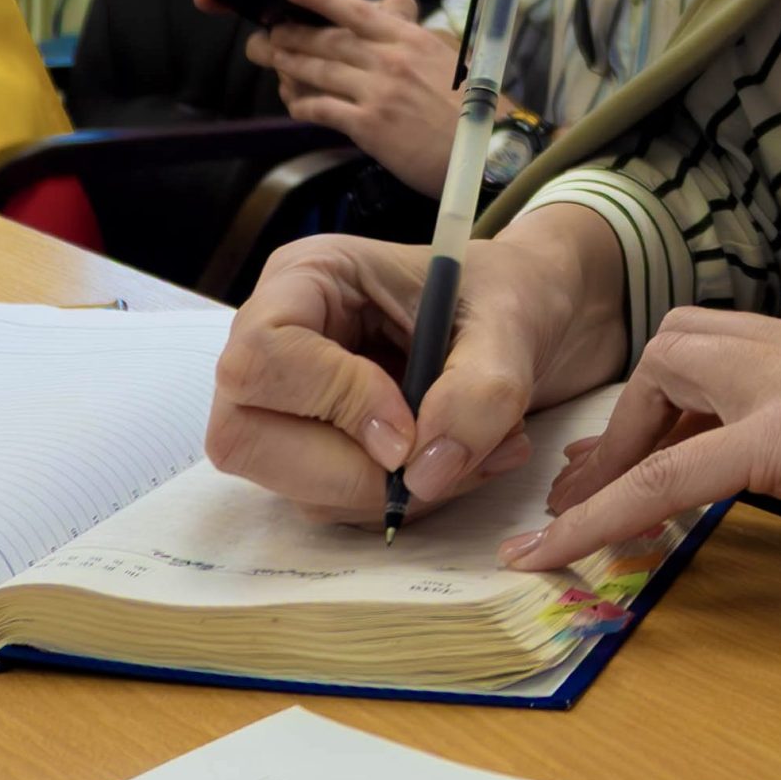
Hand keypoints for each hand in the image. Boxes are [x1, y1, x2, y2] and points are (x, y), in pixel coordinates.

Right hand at [204, 209, 627, 523]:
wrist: (534, 314)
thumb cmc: (511, 293)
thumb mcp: (512, 322)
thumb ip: (479, 389)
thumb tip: (424, 472)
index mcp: (306, 278)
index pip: (262, 356)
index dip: (330, 403)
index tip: (407, 430)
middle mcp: (276, 341)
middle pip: (246, 437)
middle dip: (352, 470)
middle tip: (449, 460)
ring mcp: (285, 401)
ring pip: (288, 484)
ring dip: (390, 492)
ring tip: (480, 452)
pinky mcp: (312, 447)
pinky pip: (328, 501)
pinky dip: (400, 500)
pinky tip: (461, 463)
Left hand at [238, 0, 461, 188]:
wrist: (488, 149)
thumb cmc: (476, 108)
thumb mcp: (450, 61)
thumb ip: (415, 47)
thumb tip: (393, 36)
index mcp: (412, 40)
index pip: (358, 11)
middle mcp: (392, 60)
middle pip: (329, 41)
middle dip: (291, 35)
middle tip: (266, 34)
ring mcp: (379, 92)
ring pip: (319, 71)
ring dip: (288, 65)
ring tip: (271, 60)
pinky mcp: (370, 125)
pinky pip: (323, 110)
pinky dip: (304, 105)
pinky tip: (295, 105)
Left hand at [503, 312, 780, 584]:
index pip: (744, 358)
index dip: (686, 412)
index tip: (648, 470)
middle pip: (689, 341)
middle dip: (636, 412)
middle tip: (596, 489)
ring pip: (666, 375)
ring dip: (614, 445)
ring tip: (564, 522)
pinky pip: (666, 475)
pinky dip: (599, 514)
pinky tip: (553, 555)